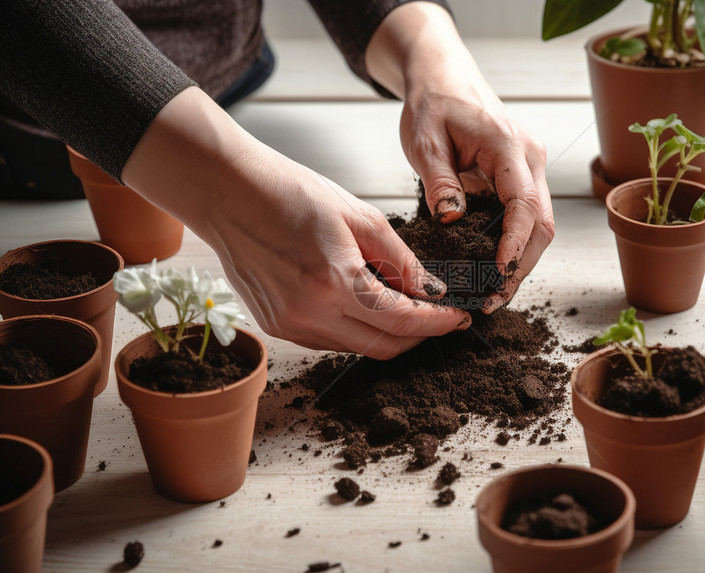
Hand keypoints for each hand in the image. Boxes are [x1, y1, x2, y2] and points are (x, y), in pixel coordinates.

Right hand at [122, 87, 470, 359]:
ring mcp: (288, 325)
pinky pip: (328, 340)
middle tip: (438, 317)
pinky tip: (360, 302)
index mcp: (334, 283)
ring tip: (400, 303)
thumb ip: (401, 261)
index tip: (457, 318)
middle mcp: (309, 314)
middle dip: (417, 336)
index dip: (437, 323)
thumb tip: (431, 291)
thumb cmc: (290, 193)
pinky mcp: (276, 326)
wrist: (228, 192)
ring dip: (385, 333)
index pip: (402, 321)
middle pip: (382, 347)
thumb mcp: (360, 217)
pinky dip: (353, 328)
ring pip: (356, 347)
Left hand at [366, 3, 554, 312]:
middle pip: (543, 223)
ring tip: (493, 295)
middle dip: (522, 265)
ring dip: (520, 261)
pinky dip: (514, 247)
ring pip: (540, 225)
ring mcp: (530, 168)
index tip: (498, 274)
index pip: (525, 204)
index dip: (515, 244)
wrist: (444, 81)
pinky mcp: (522, 178)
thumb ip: (439, 183)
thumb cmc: (433, 105)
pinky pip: (527, 218)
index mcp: (508, 145)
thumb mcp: (424, 142)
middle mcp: (530, 158)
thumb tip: (452, 221)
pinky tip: (494, 271)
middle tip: (493, 299)